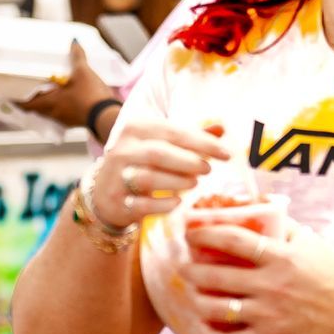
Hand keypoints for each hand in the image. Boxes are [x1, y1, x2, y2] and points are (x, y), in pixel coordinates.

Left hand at [22, 42, 113, 130]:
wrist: (108, 116)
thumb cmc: (90, 95)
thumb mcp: (83, 72)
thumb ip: (77, 57)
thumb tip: (74, 41)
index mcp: (49, 103)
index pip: (25, 104)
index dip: (16, 99)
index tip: (9, 93)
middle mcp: (53, 113)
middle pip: (35, 108)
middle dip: (31, 99)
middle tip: (28, 88)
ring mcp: (64, 120)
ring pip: (48, 112)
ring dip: (45, 103)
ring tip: (46, 91)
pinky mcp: (75, 121)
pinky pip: (61, 114)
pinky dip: (59, 106)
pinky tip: (65, 97)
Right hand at [93, 119, 230, 230]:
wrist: (105, 192)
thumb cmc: (143, 162)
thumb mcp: (163, 143)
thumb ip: (191, 136)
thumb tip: (222, 128)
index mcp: (136, 128)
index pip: (174, 132)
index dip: (203, 142)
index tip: (227, 153)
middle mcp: (123, 150)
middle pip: (159, 153)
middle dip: (189, 162)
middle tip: (209, 169)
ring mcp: (117, 177)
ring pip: (149, 178)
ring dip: (178, 182)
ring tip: (194, 183)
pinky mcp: (117, 202)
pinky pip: (143, 204)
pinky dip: (163, 205)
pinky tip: (177, 202)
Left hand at [181, 220, 333, 333]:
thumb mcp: (311, 243)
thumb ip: (284, 227)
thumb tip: (259, 209)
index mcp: (281, 257)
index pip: (234, 240)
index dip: (206, 234)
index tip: (190, 232)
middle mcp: (272, 285)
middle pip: (216, 277)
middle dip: (192, 271)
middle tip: (184, 267)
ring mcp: (270, 314)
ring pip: (218, 309)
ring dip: (198, 301)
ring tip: (194, 295)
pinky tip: (206, 329)